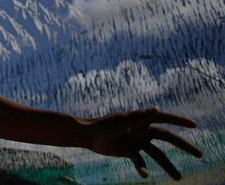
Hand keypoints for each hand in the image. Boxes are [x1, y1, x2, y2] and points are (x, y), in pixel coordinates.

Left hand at [86, 107, 201, 179]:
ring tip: (178, 178)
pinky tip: (145, 175)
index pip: (164, 119)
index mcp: (142, 120)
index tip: (194, 125)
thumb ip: (140, 117)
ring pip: (157, 155)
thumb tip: (157, 109)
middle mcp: (142, 131)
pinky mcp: (129, 152)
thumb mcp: (123, 121)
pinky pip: (140, 162)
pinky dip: (143, 168)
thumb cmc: (104, 125)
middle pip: (167, 138)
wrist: (88, 135)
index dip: (179, 120)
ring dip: (168, 166)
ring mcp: (137, 142)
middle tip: (200, 155)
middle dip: (184, 146)